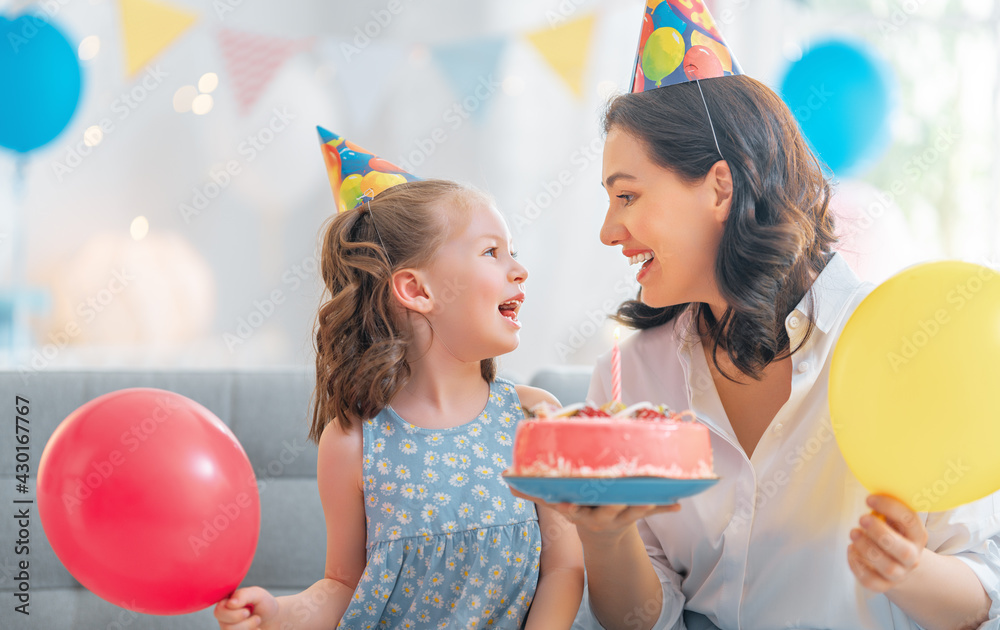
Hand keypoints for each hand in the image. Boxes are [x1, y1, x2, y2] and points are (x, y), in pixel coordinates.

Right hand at [214, 586, 278, 629]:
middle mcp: (223, 618)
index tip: (247, 610)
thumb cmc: (263, 604)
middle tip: (256, 617)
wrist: (271, 618)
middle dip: (245, 623)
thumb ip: (243, 594)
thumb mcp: (257, 594)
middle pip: (225, 627)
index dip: (234, 613)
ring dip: (249, 627)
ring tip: (257, 621)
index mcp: (225, 603)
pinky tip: (255, 629)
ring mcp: (228, 628)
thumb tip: (230, 603)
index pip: (219, 611)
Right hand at [508, 486, 679, 538]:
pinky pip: (653, 510)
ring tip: (656, 495)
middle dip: (613, 502)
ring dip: (644, 504)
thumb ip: (533, 492)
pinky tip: (678, 502)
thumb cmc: (578, 508)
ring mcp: (620, 517)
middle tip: (620, 489)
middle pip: (607, 509)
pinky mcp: (637, 514)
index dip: (569, 508)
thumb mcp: (557, 503)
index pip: (572, 510)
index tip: (566, 504)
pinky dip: (665, 506)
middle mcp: (599, 516)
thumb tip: (506, 479)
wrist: (602, 535)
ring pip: (633, 510)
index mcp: (578, 512)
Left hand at [847, 494, 928, 592]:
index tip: (869, 499)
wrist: (900, 564)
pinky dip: (857, 565)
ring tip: (853, 533)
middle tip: (861, 518)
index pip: (909, 520)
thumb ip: (887, 509)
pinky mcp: (883, 585)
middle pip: (902, 550)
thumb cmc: (893, 534)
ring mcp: (899, 573)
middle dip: (880, 533)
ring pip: (887, 567)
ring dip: (866, 548)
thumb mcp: (895, 520)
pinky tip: (851, 550)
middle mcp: (912, 557)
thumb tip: (871, 490)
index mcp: (917, 536)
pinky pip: (871, 581)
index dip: (890, 508)